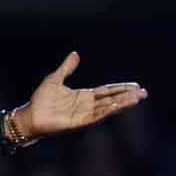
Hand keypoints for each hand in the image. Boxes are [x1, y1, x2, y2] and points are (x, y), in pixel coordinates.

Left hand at [18, 52, 147, 138]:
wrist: (31, 115)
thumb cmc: (41, 99)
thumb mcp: (55, 79)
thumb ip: (67, 68)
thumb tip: (75, 54)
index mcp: (84, 95)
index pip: (107, 91)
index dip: (121, 88)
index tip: (135, 85)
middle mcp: (87, 105)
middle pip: (112, 98)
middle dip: (128, 95)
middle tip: (144, 92)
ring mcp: (85, 114)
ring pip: (109, 107)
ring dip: (123, 102)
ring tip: (138, 98)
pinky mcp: (80, 121)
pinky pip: (98, 115)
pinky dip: (109, 110)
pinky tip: (119, 104)